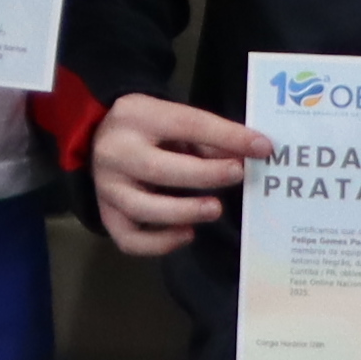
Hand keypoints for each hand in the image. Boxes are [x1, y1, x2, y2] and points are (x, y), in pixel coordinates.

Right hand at [92, 93, 270, 256]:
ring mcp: (107, 187)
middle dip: (205, 175)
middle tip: (238, 175)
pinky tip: (187, 233)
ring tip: (214, 209)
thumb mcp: (173, 120)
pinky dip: (160, 243)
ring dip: (185, 211)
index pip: (187, 124)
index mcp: (137, 117)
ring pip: (144, 209)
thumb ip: (207, 138)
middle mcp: (116, 152)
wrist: (97, 138)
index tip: (262, 147)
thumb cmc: (149, 130)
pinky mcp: (106, 214)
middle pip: (160, 170)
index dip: (227, 136)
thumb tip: (249, 154)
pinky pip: (130, 239)